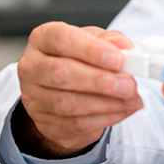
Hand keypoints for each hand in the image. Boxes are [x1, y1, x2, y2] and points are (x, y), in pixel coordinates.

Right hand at [16, 22, 142, 155]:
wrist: (64, 88)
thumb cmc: (77, 57)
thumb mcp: (92, 40)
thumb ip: (108, 40)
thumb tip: (123, 45)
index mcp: (42, 39)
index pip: (62, 40)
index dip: (92, 50)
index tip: (118, 59)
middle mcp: (31, 67)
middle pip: (62, 74)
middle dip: (101, 80)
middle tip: (129, 84)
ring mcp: (34, 98)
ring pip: (68, 103)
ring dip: (107, 103)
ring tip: (132, 98)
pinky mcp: (44, 123)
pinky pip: (75, 124)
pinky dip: (105, 118)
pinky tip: (123, 110)